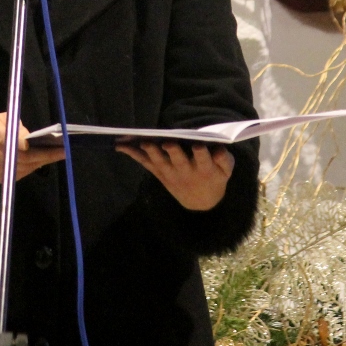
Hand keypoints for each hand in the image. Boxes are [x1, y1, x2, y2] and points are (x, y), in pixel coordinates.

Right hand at [0, 112, 64, 183]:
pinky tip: (43, 160)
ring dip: (42, 161)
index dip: (20, 142)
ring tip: (58, 155)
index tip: (34, 143)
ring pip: (23, 167)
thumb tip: (28, 138)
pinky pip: (20, 174)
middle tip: (62, 150)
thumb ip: (13, 124)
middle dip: (44, 154)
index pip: (6, 138)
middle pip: (20, 156)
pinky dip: (33, 167)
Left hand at [117, 142, 234, 210]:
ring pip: (159, 162)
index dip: (201, 153)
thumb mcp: (225, 172)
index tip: (198, 144)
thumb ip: (224, 160)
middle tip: (168, 143)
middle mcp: (186, 171)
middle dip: (173, 152)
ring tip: (144, 142)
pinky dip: (133, 155)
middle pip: (179, 161)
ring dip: (151, 152)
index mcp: (205, 169)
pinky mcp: (159, 174)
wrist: (201, 203)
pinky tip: (120, 145)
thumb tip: (219, 149)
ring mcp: (171, 174)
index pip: (203, 160)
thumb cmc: (214, 177)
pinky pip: (145, 163)